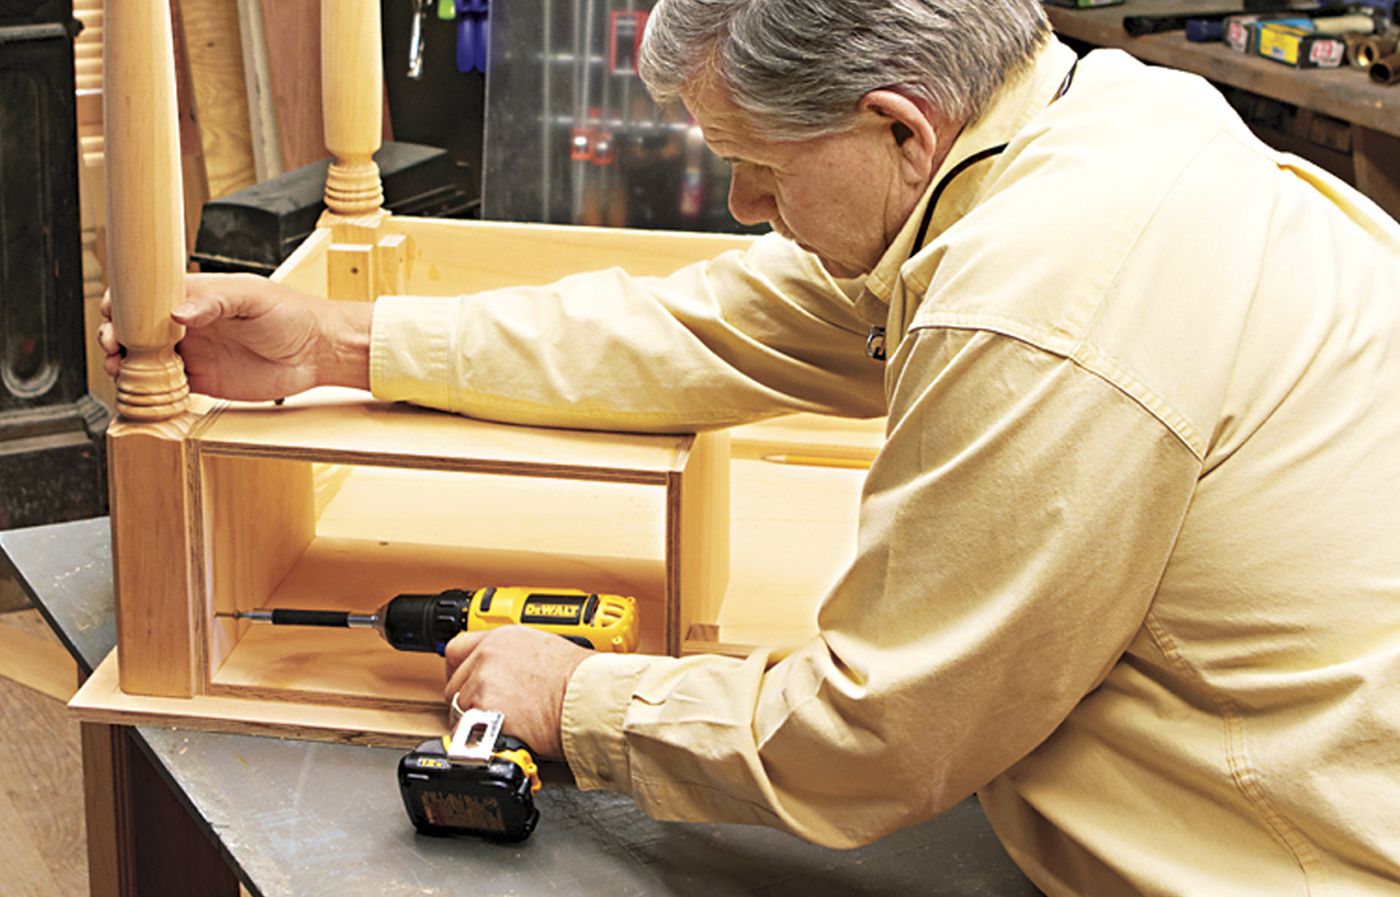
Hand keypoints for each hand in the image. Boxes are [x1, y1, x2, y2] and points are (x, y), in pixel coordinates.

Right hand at [98, 273, 370, 400]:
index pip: (146, 297)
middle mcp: (188, 325)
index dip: (123, 305)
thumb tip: (177, 312)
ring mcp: (194, 354)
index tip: (113, 316)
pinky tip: (140, 393)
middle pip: (136, 330)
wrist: (318, 352)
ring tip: (121, 370)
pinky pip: (166, 388)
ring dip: (126, 365)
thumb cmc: (291, 314)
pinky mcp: (203, 382)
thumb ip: (216, 301)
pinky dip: (148, 391)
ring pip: (145, 360)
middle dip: (116, 336)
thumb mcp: (253, 297)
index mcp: (195, 297)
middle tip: (114, 347)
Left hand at [444, 627, 590, 759]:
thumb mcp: (546, 650)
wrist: (591, 698)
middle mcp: (487, 657)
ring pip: (459, 710)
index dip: (458, 670)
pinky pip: (466, 733)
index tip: (464, 682)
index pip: (456, 649)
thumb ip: (516, 658)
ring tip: (504, 725)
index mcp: (502, 638)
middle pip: (454, 684)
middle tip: (492, 712)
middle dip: (469, 700)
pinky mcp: (484, 713)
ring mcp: (483, 684)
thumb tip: (509, 674)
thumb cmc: (583, 678)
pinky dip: (479, 740)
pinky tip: (502, 736)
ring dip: (475, 722)